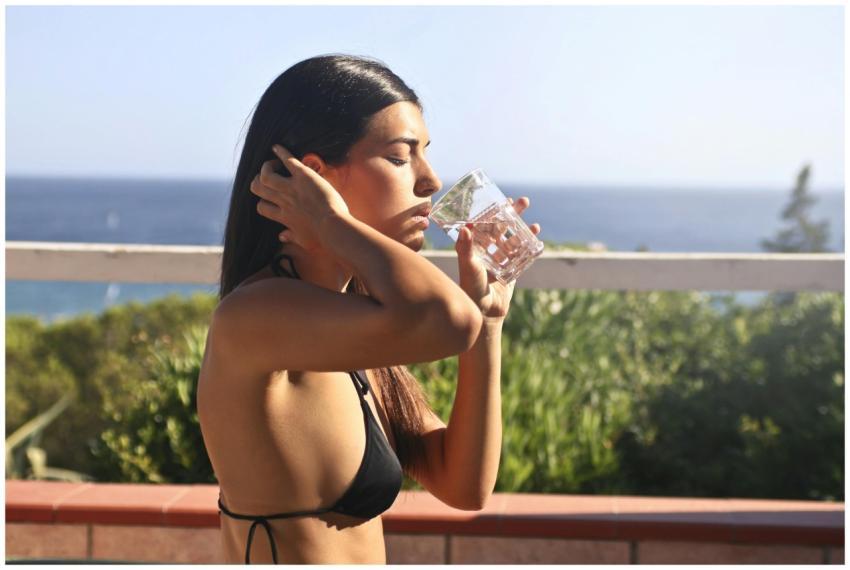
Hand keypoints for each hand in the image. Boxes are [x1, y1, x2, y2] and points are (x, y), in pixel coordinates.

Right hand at [249, 145, 350, 251]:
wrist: (333, 227)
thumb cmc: (322, 237)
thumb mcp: (304, 241)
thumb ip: (291, 237)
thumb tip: (281, 236)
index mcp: (282, 216)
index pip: (261, 207)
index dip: (262, 201)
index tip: (270, 198)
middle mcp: (283, 201)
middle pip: (258, 188)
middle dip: (259, 180)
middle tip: (270, 177)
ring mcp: (291, 188)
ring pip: (266, 174)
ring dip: (268, 166)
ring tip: (275, 164)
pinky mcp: (303, 177)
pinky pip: (287, 160)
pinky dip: (281, 152)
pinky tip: (277, 147)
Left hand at [455, 197, 540, 321]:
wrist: (485, 311)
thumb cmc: (471, 287)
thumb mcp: (468, 265)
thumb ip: (465, 247)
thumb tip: (466, 227)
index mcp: (476, 247)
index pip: (486, 223)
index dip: (495, 211)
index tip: (502, 199)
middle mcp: (488, 251)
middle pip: (502, 228)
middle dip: (513, 215)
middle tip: (524, 202)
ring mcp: (501, 260)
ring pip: (514, 239)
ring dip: (523, 229)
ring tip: (533, 222)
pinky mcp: (512, 269)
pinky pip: (522, 254)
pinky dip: (529, 245)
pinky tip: (537, 236)